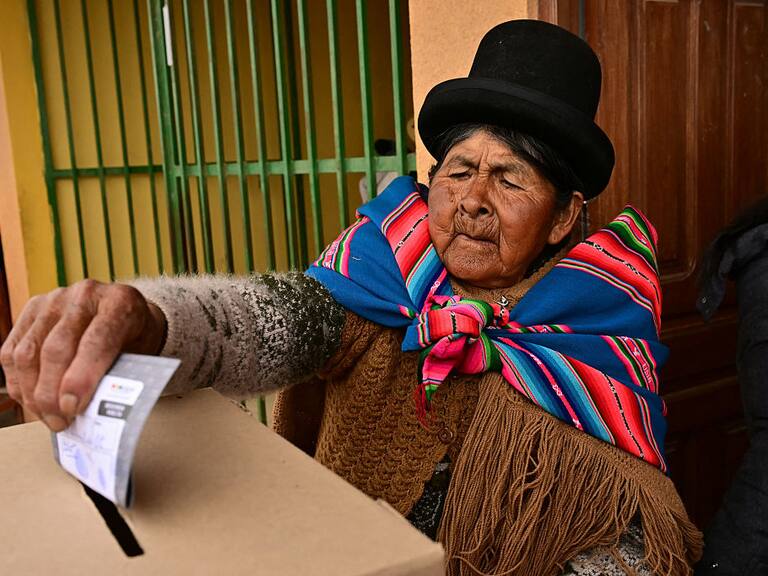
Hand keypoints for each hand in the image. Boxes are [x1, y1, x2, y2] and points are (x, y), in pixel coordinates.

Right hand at [0, 280, 166, 430]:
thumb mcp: (141, 353)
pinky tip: (31, 401)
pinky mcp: (31, 309)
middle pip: (56, 349)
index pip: (96, 341)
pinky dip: (18, 382)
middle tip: (60, 421)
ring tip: (47, 417)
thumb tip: (92, 411)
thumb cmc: (135, 338)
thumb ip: (120, 376)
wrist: (124, 311)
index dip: (81, 378)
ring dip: (33, 393)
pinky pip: (12, 351)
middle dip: (53, 393)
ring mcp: (54, 299)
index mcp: (120, 302)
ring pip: (28, 353)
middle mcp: (85, 295)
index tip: (73, 408)